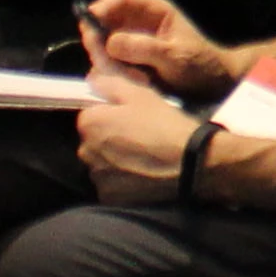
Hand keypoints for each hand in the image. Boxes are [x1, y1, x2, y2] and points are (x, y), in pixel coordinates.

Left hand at [73, 64, 205, 204]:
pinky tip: (142, 174)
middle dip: (109, 139)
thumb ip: (110, 83)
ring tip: (142, 158)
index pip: (89, 115)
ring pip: (101, 164)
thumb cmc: (164, 124)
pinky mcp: (110, 197)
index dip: (110, 114)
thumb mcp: (140, 93)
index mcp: (89, 124)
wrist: (190, 163)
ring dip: (114, 161)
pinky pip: (111, 184)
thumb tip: (91, 79)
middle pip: (93, 141)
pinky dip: (122, 180)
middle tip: (139, 137)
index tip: (131, 117)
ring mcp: (97, 177)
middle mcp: (85, 152)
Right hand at [76, 0, 237, 98]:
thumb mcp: (175, 56)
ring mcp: (131, 43)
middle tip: (107, 62)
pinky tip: (133, 84)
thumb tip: (110, 42)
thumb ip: (144, 48)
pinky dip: (113, 74)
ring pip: (103, 46)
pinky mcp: (128, 62)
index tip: (91, 25)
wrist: (214, 86)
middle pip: (104, 22)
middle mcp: (138, 23)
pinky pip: (109, 64)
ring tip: (132, 78)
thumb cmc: (201, 65)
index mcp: (154, 11)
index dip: (102, 7)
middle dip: (100, 41)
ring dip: (108, 62)